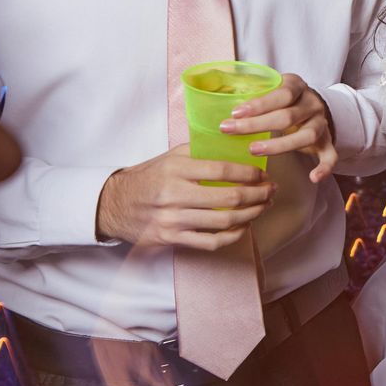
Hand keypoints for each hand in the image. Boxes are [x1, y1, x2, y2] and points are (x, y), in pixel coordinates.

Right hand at [96, 146, 273, 249]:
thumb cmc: (149, 177)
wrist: (114, 203)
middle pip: (228, 199)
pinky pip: (211, 242)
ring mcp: (173, 220)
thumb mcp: (170, 157)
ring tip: (264, 206)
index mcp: (175, 169)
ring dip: (252, 215)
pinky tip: (244, 226)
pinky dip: (233, 235)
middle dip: (258, 195)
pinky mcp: (172, 238)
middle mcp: (174, 195)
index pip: (221, 170)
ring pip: (223, 222)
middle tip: (272, 190)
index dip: (249, 173)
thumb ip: (200, 151)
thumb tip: (237, 144)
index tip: (263, 173)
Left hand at [226, 72, 338, 179]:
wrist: (313, 105)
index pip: (281, 94)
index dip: (258, 104)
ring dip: (280, 145)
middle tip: (231, 131)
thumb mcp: (270, 88)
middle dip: (257, 125)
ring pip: (307, 136)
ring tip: (254, 150)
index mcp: (297, 86)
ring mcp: (322, 124)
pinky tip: (313, 178)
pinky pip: (331, 156)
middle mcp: (312, 104)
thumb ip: (249, 92)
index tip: (234, 113)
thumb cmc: (283, 99)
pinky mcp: (328, 142)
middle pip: (288, 116)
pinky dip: (325, 168)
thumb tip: (214, 97)